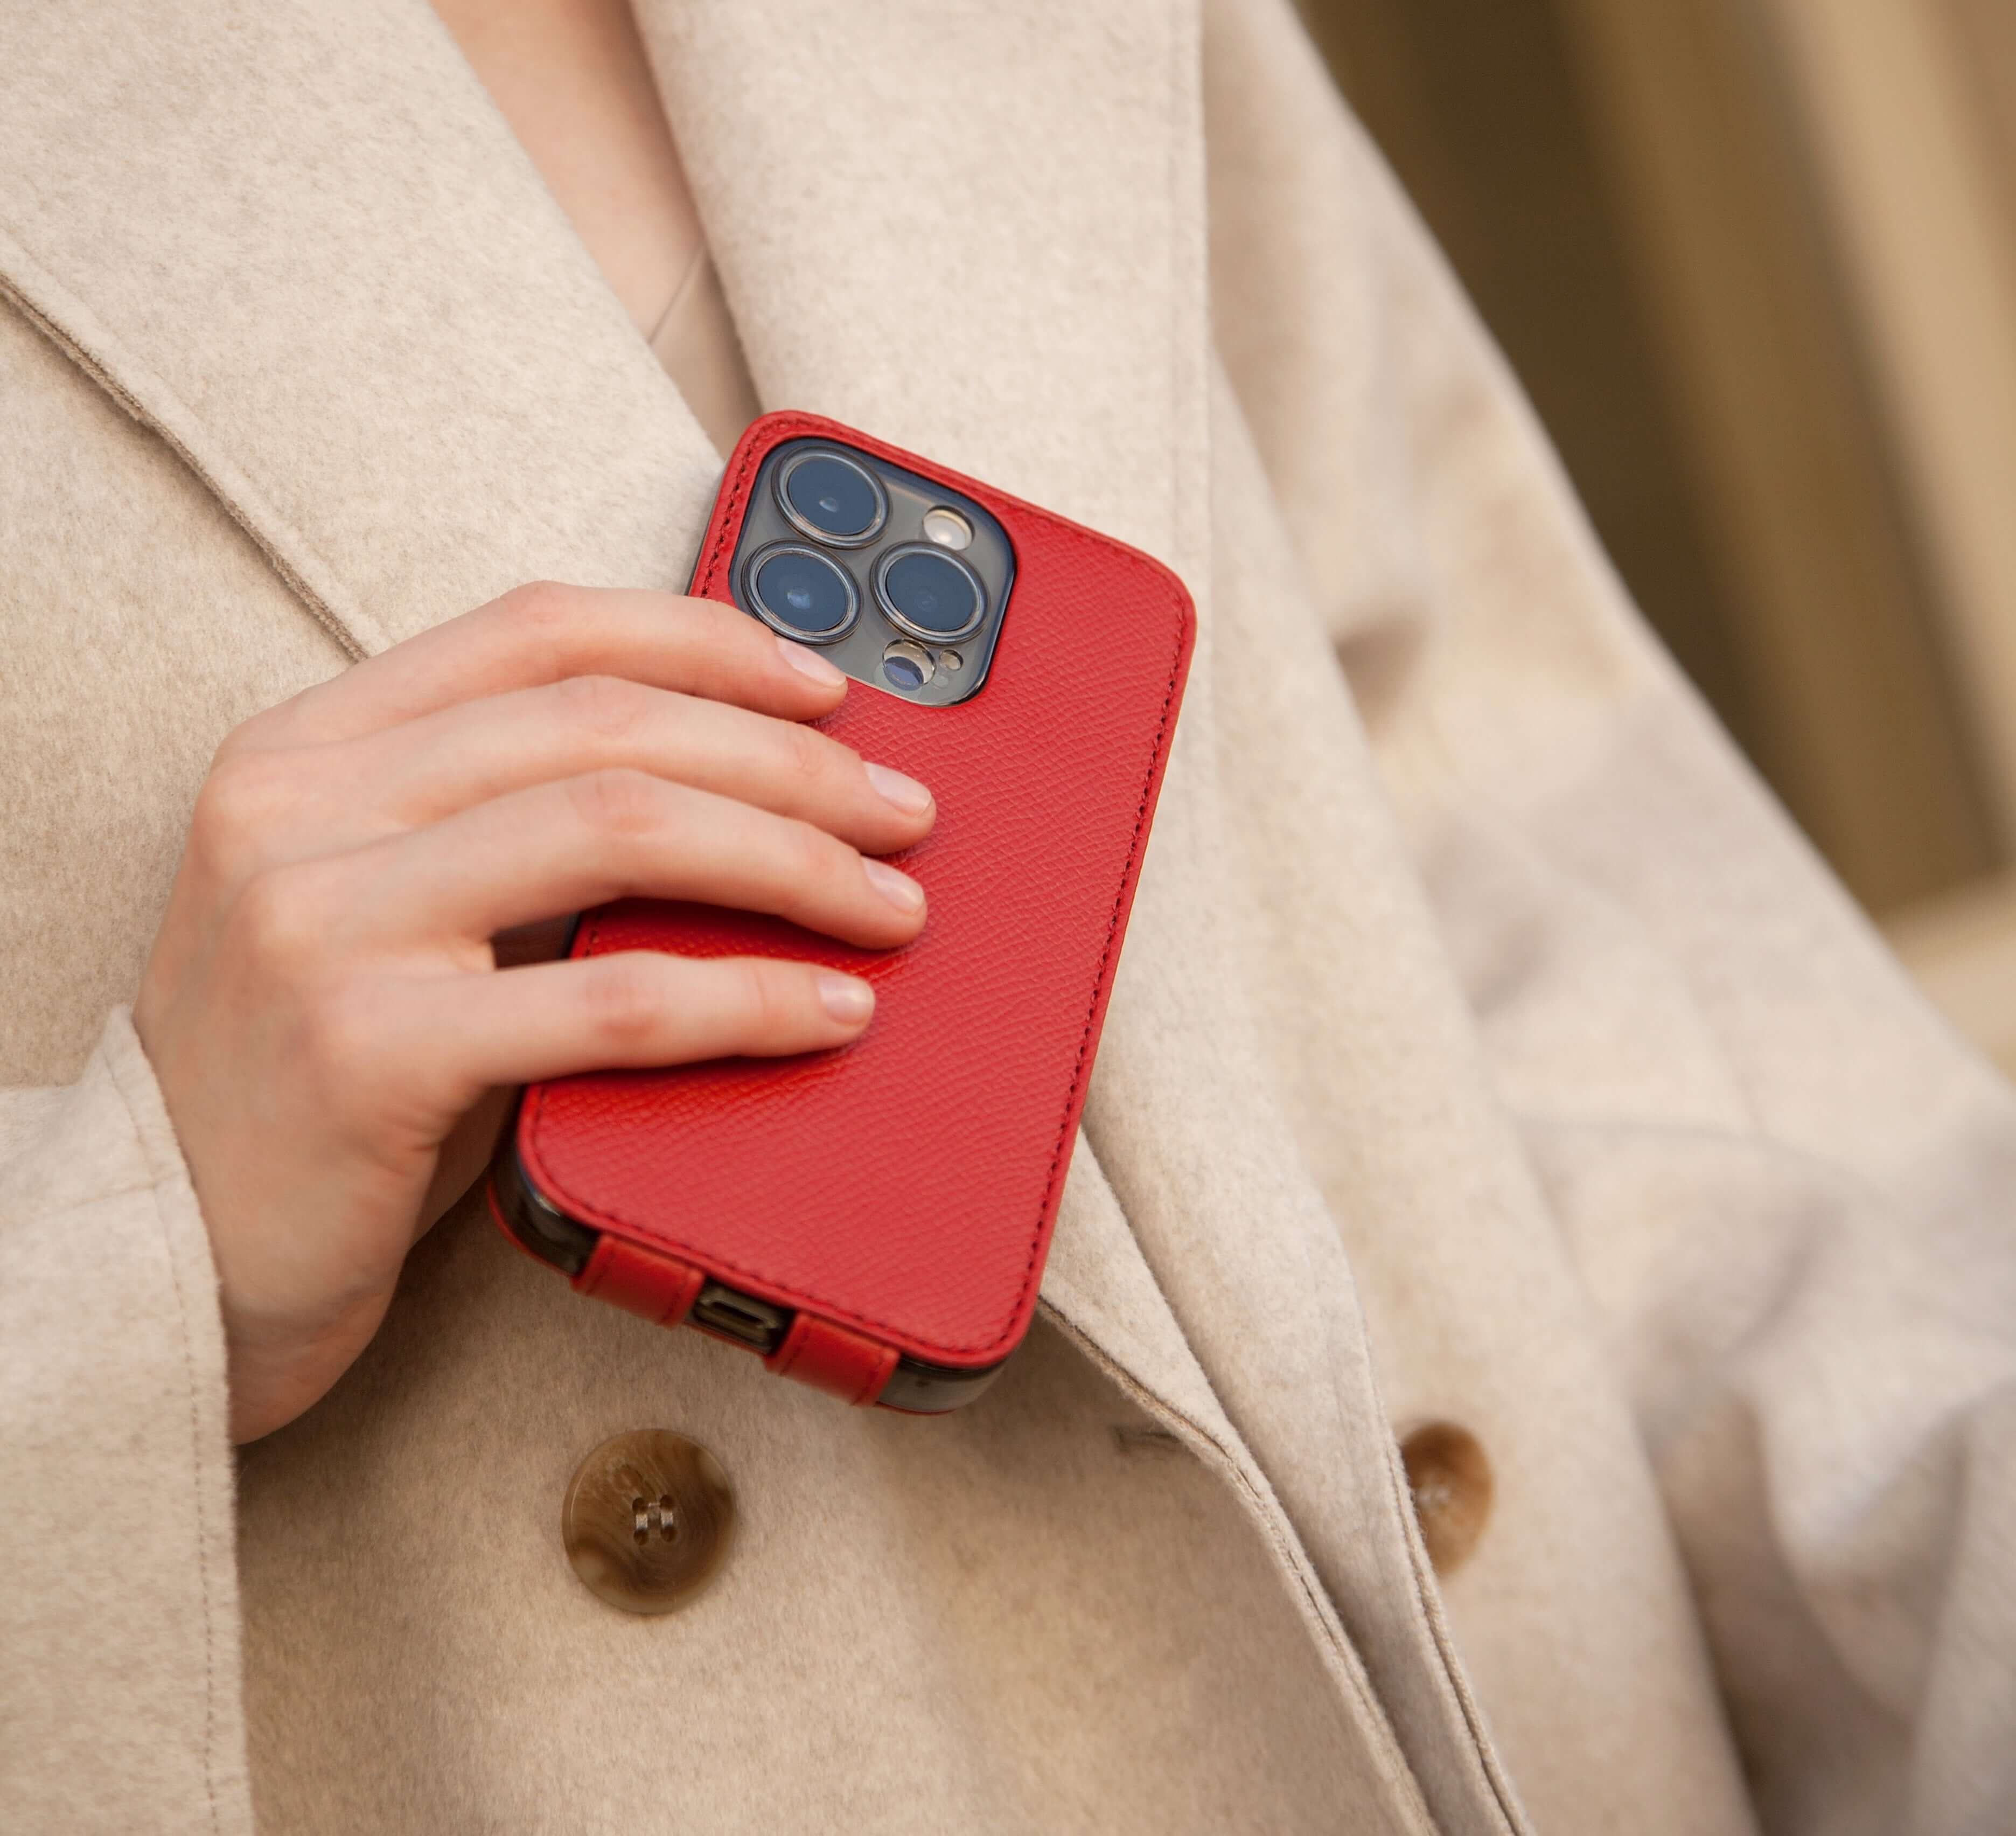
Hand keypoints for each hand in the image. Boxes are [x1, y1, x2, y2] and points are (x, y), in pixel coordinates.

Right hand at [133, 584, 933, 1441]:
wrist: (164, 1253)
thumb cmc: (315, 1086)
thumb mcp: (387, 917)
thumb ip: (507, 836)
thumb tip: (740, 797)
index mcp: (307, 747)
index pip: (538, 628)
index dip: (706, 640)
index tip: (825, 686)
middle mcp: (300, 807)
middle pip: (607, 724)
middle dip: (790, 760)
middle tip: (905, 812)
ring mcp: (322, 923)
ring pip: (622, 829)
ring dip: (792, 859)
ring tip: (892, 904)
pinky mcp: (365, 1053)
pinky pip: (612, 1003)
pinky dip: (748, 998)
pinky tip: (830, 1010)